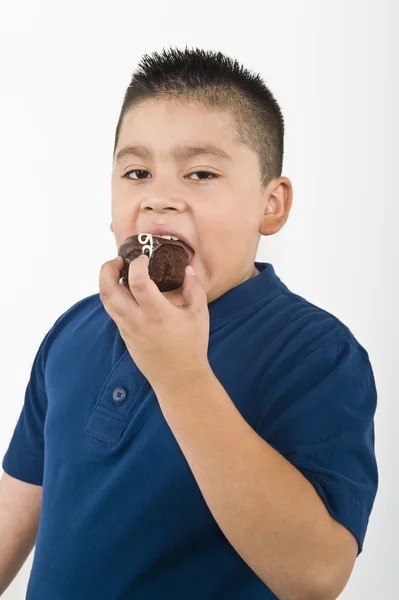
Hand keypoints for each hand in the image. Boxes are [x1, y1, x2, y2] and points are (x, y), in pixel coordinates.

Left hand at [99, 254, 210, 392]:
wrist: (179, 378)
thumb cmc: (191, 346)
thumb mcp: (199, 314)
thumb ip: (194, 288)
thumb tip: (187, 270)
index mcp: (157, 313)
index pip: (137, 282)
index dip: (137, 264)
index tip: (144, 258)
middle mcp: (137, 320)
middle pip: (108, 290)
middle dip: (107, 270)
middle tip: (118, 260)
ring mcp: (127, 329)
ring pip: (106, 301)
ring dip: (107, 282)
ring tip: (118, 272)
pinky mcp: (125, 336)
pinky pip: (113, 311)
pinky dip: (113, 296)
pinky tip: (125, 291)